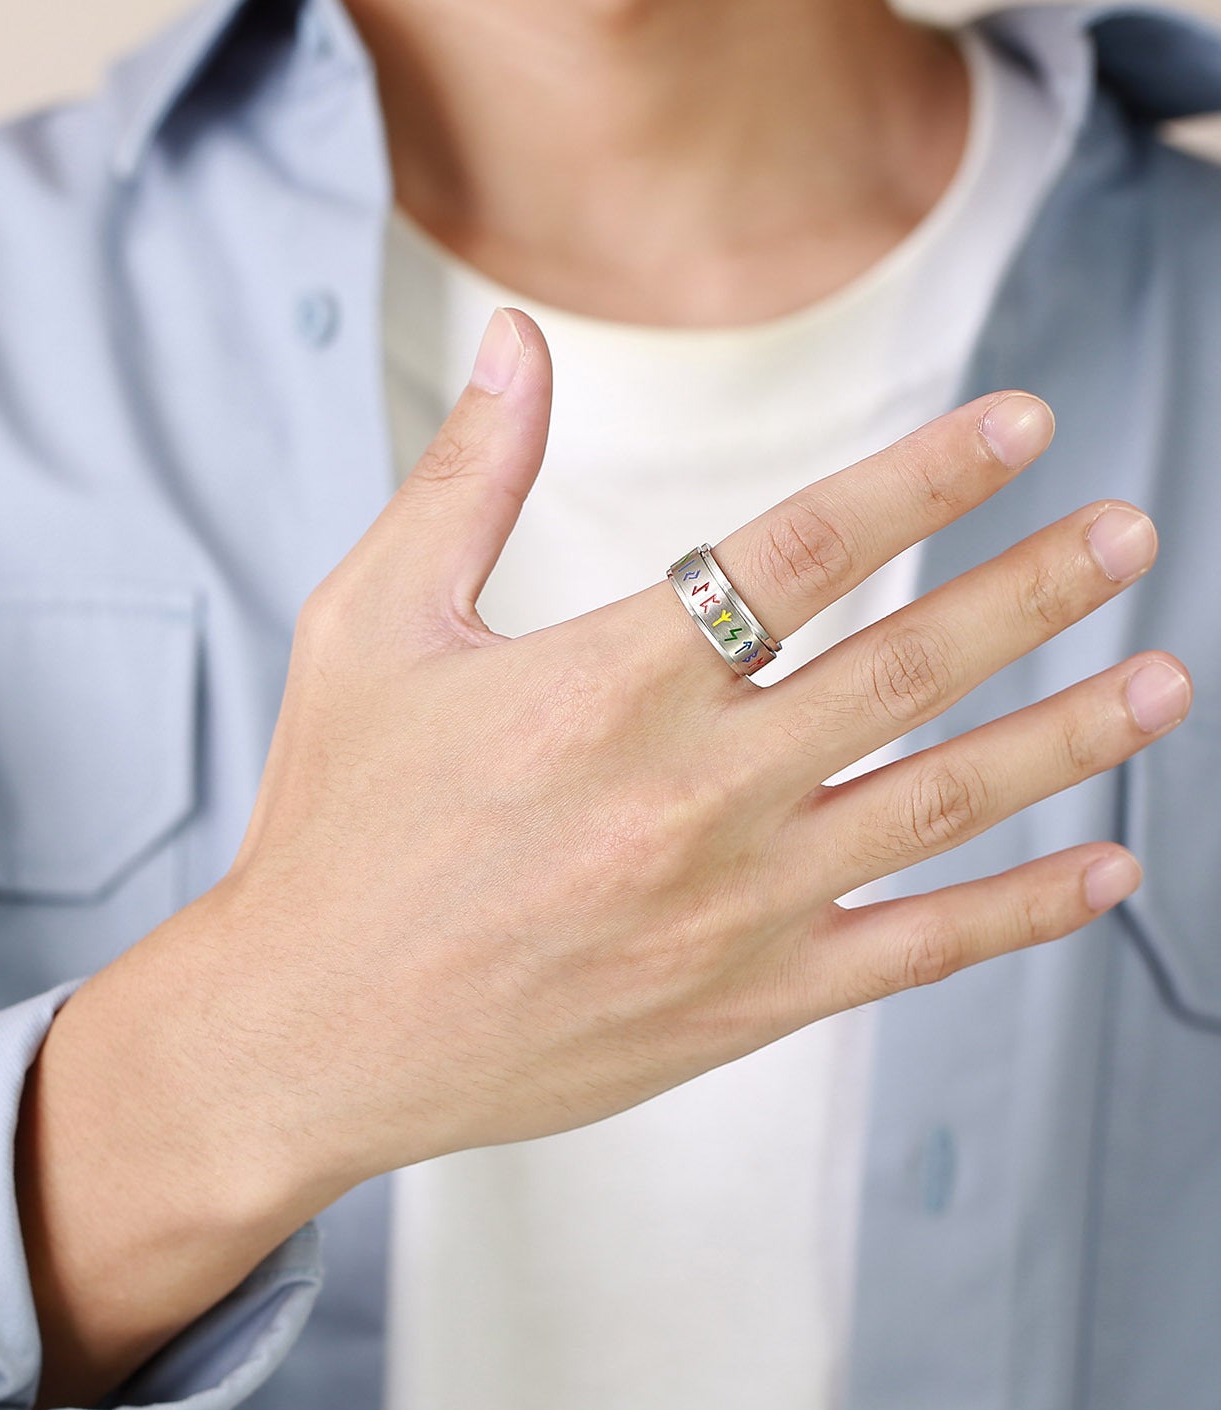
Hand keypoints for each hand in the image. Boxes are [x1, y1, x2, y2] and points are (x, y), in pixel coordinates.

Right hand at [19, 307, 1189, 1406]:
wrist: (309, 1032)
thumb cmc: (330, 827)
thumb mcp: (368, 628)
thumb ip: (463, 480)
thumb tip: (517, 342)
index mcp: (602, 682)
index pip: (805, 546)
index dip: (929, 473)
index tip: (1020, 424)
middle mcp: (689, 790)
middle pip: (908, 663)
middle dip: (1036, 588)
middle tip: (1131, 536)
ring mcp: (730, 907)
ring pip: (942, 801)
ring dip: (1067, 736)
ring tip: (1159, 683)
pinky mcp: (742, 1005)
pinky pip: (915, 950)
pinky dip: (1022, 913)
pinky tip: (1104, 871)